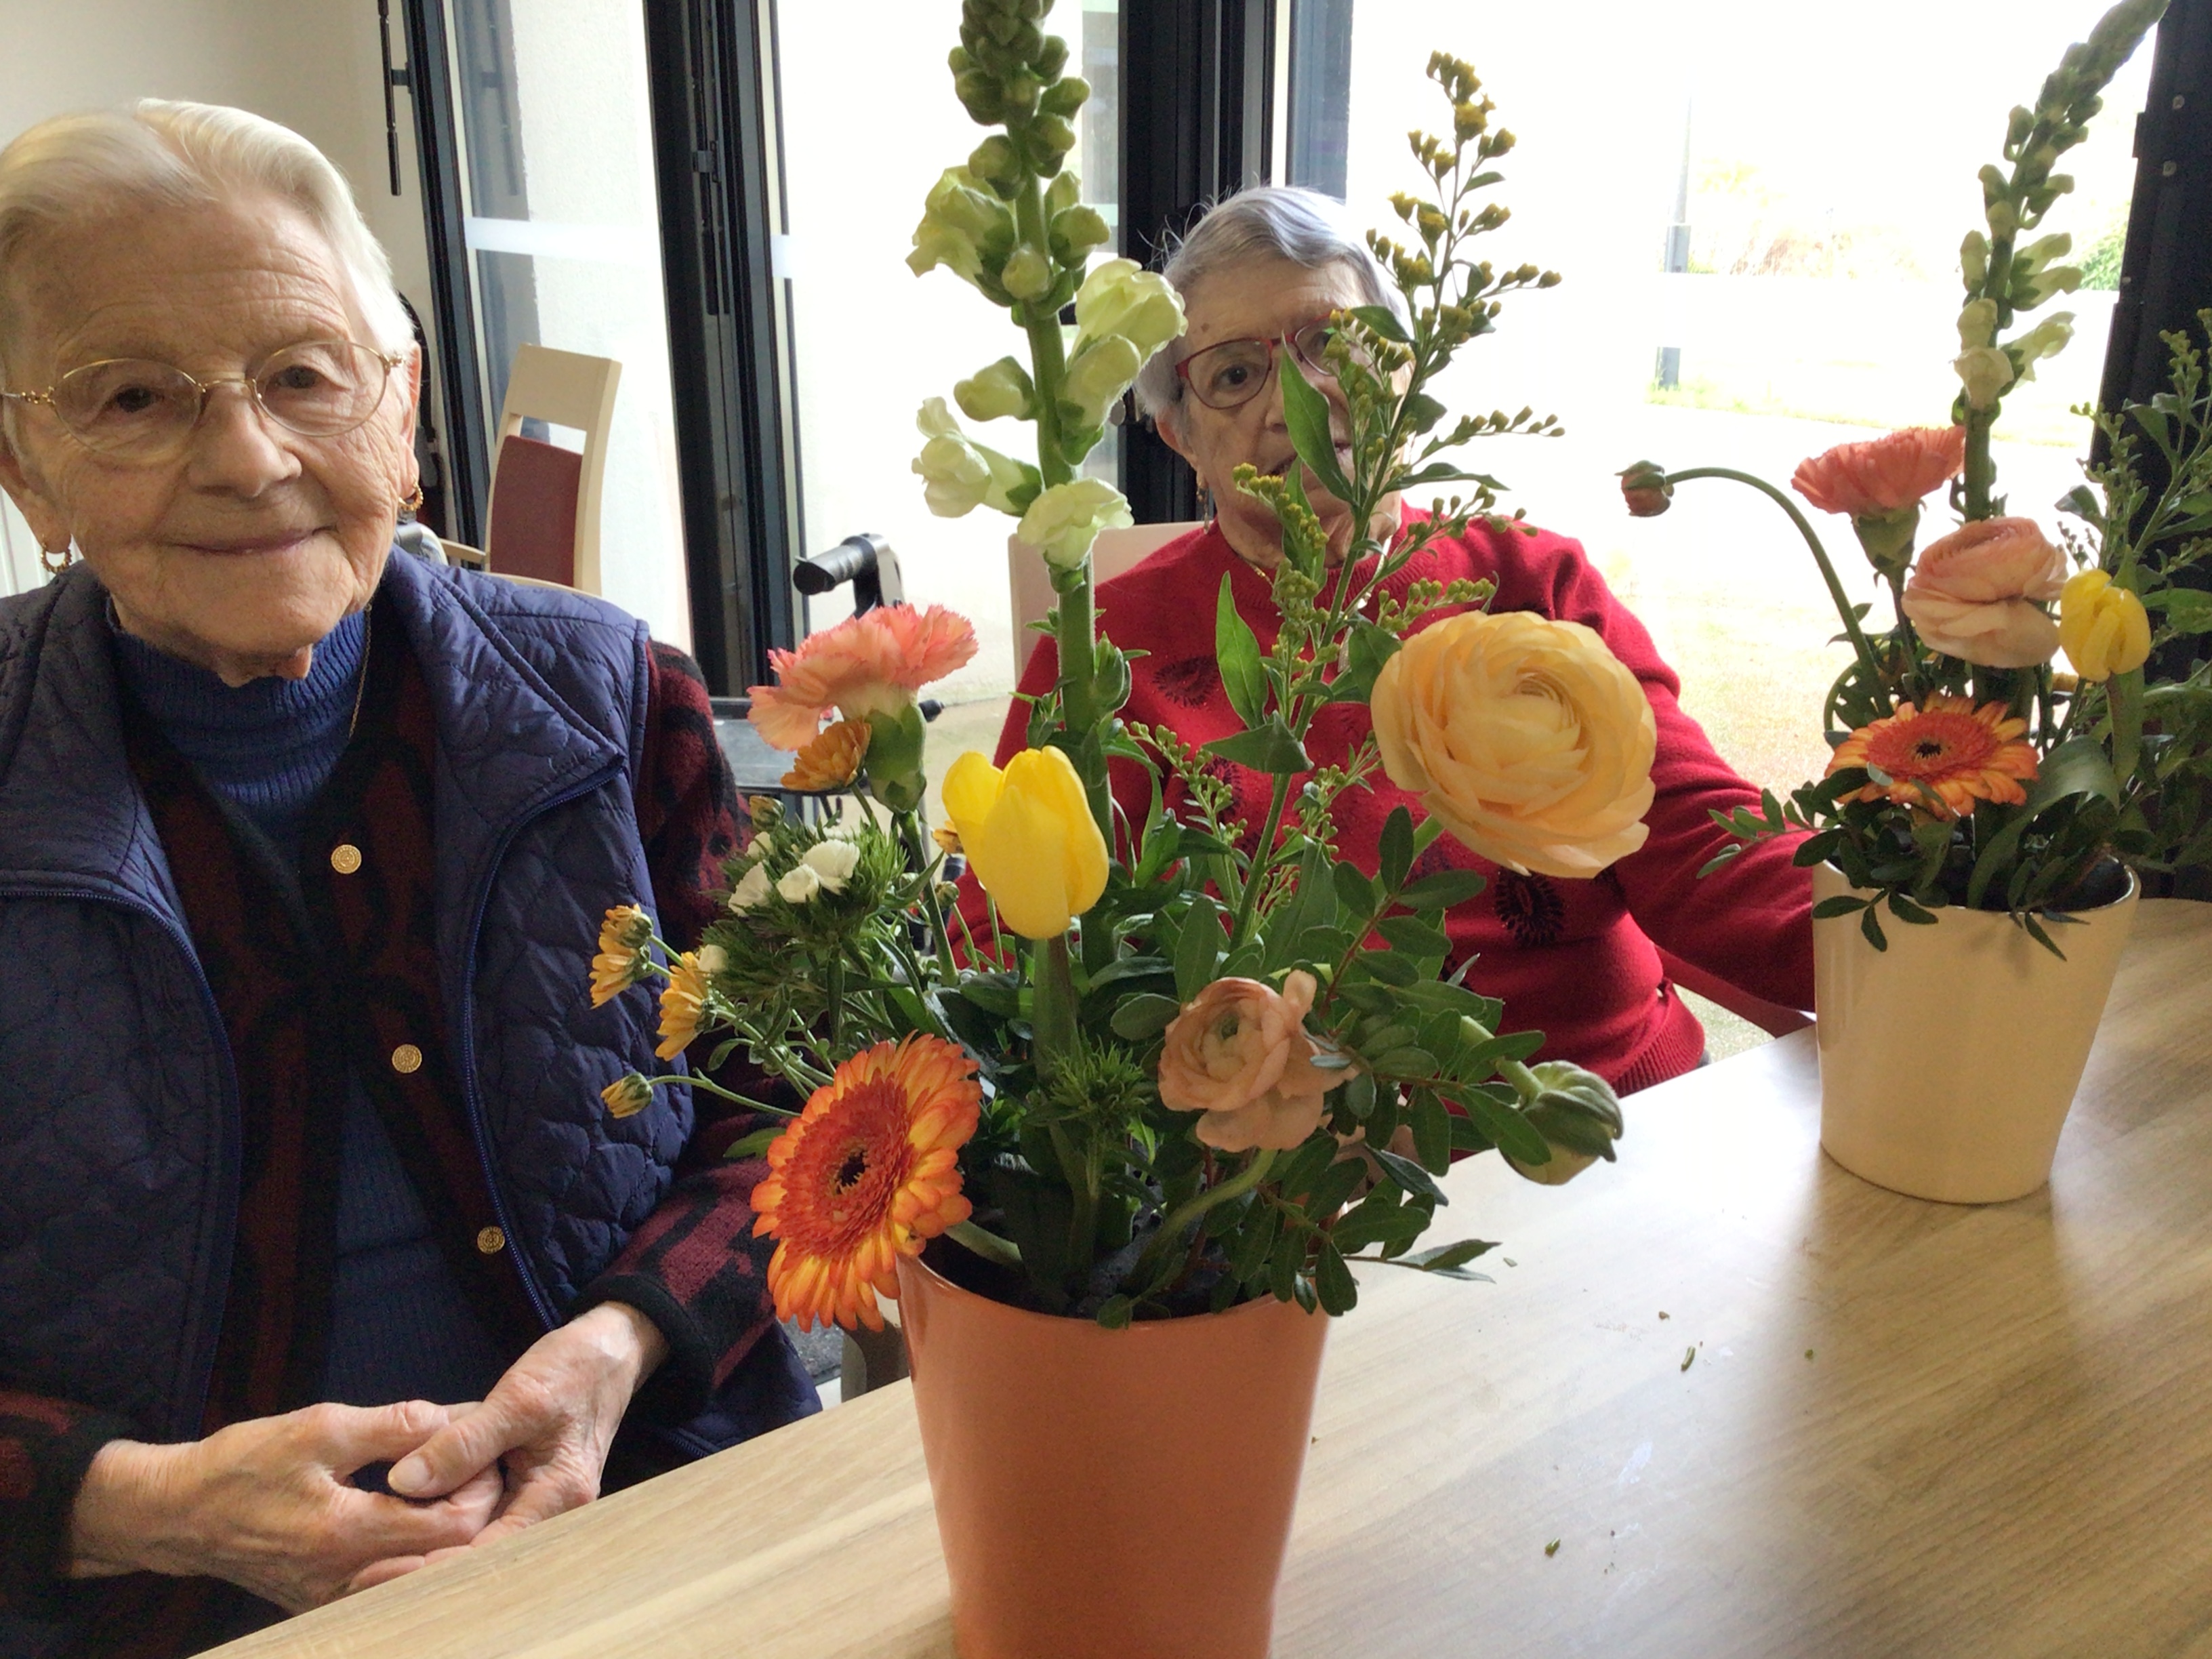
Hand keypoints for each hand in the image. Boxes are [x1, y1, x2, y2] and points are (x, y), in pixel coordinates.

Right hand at [66, 1400, 502, 1612]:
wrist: (177, 1514)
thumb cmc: (243, 1463)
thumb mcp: (319, 1427)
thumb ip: (391, 1425)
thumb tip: (450, 1418)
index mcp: (347, 1533)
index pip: (454, 1528)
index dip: (481, 1489)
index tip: (480, 1454)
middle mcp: (345, 1578)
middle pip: (447, 1559)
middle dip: (473, 1511)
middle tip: (474, 1469)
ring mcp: (334, 1597)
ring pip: (420, 1577)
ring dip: (448, 1536)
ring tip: (449, 1489)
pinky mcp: (323, 1601)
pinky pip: (388, 1585)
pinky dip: (415, 1554)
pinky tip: (416, 1517)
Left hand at [381, 1303, 666, 1551]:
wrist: (611, 1350)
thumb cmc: (573, 1369)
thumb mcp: (518, 1397)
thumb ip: (464, 1442)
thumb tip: (403, 1483)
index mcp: (560, 1495)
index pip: (493, 1551)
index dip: (437, 1566)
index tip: (384, 1570)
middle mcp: (555, 1511)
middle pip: (486, 1555)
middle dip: (429, 1567)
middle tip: (369, 1573)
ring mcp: (543, 1502)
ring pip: (483, 1539)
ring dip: (436, 1547)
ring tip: (380, 1558)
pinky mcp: (529, 1489)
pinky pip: (486, 1517)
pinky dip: (450, 1522)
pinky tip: (414, 1522)